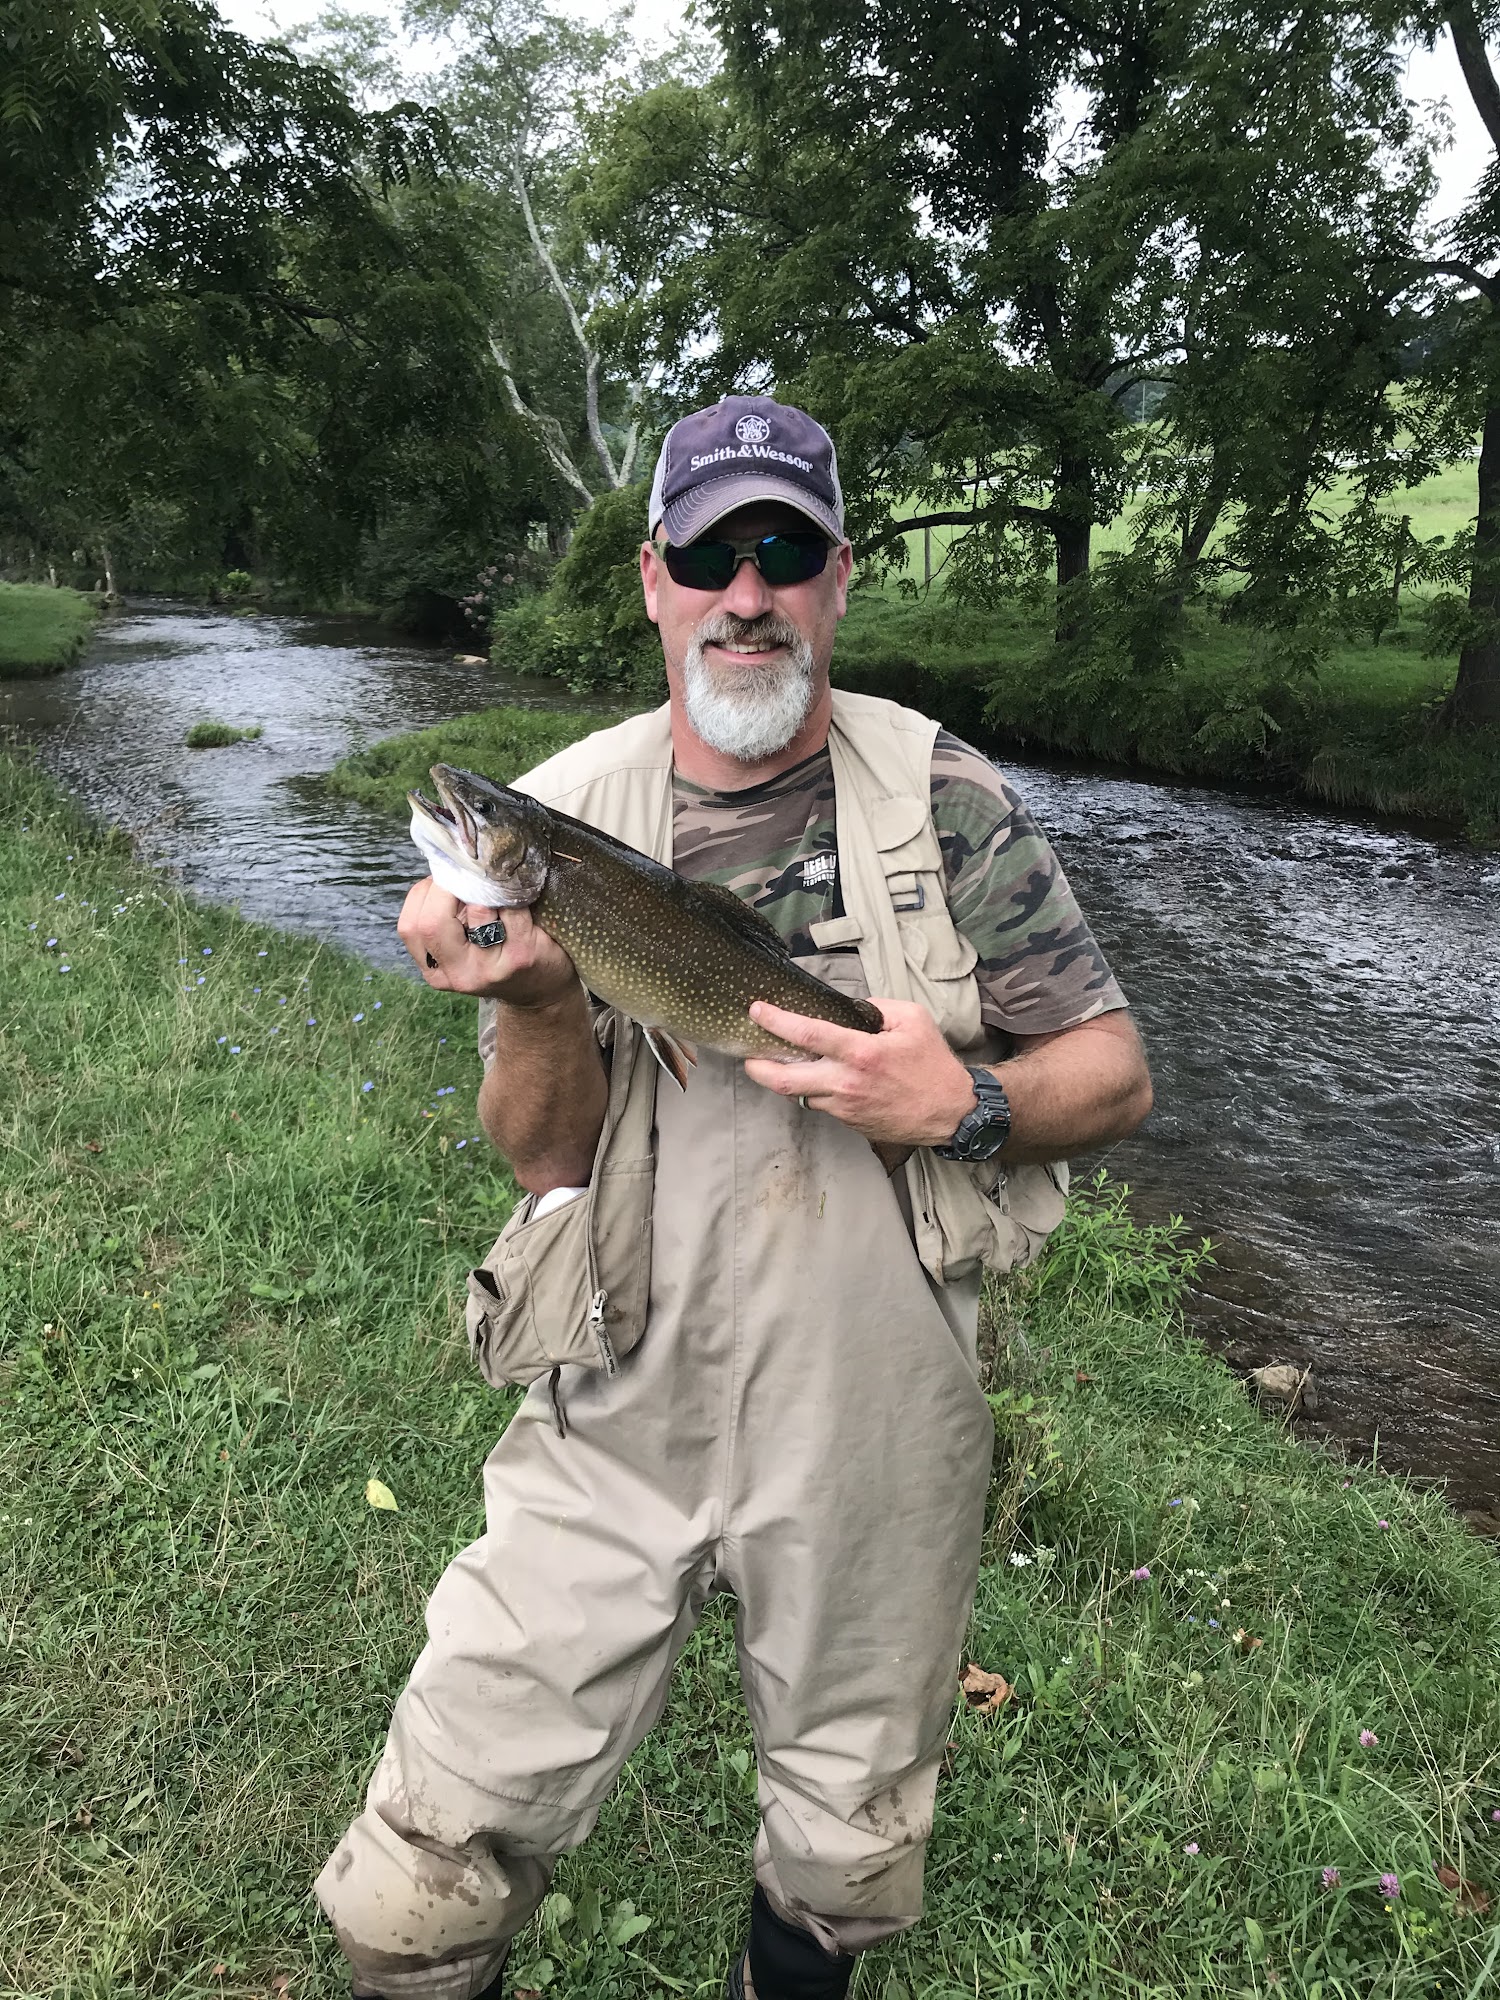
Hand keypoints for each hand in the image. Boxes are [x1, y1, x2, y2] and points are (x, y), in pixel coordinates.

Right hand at [397, 878, 577, 1006]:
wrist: (544, 989)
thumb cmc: (499, 956)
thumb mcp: (462, 947)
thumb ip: (445, 915)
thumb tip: (445, 862)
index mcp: (435, 971)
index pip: (412, 925)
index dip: (426, 892)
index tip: (445, 877)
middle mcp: (458, 974)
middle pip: (432, 922)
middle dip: (447, 888)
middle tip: (467, 876)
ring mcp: (490, 968)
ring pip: (476, 910)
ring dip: (485, 887)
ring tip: (493, 884)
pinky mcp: (521, 956)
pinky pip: (511, 909)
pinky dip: (513, 893)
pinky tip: (518, 892)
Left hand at [744, 997, 977, 1147]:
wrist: (951, 1112)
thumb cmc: (933, 1063)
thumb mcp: (912, 1019)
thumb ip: (876, 1007)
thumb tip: (849, 1008)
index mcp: (861, 1053)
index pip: (807, 1034)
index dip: (776, 1021)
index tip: (756, 1010)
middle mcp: (846, 1083)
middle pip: (784, 1080)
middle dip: (757, 1067)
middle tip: (747, 1054)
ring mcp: (845, 1107)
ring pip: (799, 1095)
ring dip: (786, 1080)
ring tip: (779, 1063)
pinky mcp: (849, 1123)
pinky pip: (820, 1104)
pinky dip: (811, 1090)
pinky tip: (813, 1078)